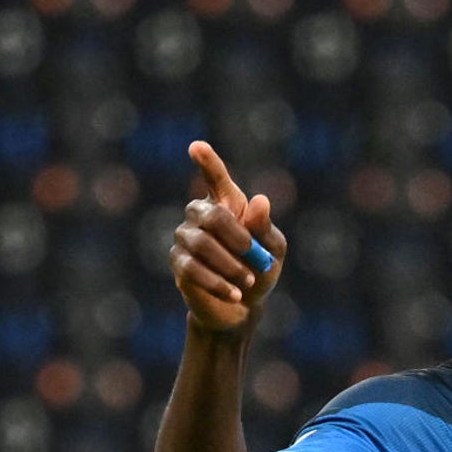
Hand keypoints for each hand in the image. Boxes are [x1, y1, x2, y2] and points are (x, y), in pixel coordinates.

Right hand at [170, 141, 286, 331]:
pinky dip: (218, 282)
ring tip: (248, 281)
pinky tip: (235, 294)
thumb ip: (265, 228)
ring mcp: (185, 236)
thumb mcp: (273, 250)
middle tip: (255, 257)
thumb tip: (260, 201)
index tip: (197, 146)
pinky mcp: (178, 262)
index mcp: (227, 203)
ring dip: (231, 266)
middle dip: (238, 239)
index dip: (207, 162)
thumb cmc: (260, 269)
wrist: (244, 305)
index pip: (215, 178)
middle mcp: (201, 214)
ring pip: (202, 244)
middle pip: (211, 215)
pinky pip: (192, 268)